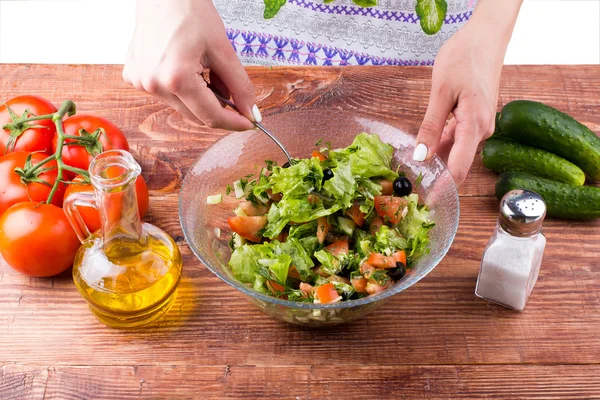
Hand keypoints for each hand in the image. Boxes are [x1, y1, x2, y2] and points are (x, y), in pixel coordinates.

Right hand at [123, 0, 258, 130]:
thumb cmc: (189, 11)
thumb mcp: (222, 50)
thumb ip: (239, 85)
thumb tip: (250, 111)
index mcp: (176, 78)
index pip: (212, 117)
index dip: (234, 122)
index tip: (249, 123)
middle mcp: (154, 85)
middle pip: (196, 116)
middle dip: (219, 109)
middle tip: (235, 96)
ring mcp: (141, 82)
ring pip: (182, 107)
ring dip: (201, 98)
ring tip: (207, 70)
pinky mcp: (134, 77)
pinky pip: (167, 95)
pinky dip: (183, 90)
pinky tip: (189, 68)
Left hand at [414, 0, 521, 184]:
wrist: (486, 37)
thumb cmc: (466, 58)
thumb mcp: (441, 92)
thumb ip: (431, 127)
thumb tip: (421, 156)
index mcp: (475, 125)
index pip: (459, 169)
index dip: (443, 189)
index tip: (428, 203)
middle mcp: (481, 129)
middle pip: (456, 162)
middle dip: (436, 177)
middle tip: (411, 190)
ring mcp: (480, 124)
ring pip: (455, 150)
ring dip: (436, 161)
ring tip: (413, 173)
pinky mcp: (475, 118)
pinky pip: (457, 138)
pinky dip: (441, 144)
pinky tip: (424, 148)